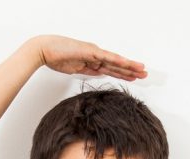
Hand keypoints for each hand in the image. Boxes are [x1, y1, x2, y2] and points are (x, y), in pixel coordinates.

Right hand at [28, 35, 147, 80]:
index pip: (111, 68)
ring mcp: (93, 53)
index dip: (123, 72)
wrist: (44, 50)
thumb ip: (87, 70)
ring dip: (128, 66)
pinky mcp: (89, 52)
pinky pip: (106, 57)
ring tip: (141, 69)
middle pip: (116, 65)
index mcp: (92, 60)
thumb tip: (98, 73)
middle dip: (131, 70)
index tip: (134, 77)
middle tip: (145, 73)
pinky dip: (117, 60)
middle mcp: (95, 55)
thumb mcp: (75, 68)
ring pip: (115, 61)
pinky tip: (126, 63)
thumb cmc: (56, 57)